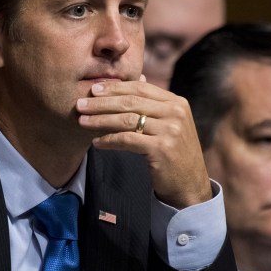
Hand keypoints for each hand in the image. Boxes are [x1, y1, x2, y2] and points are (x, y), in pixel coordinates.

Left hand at [76, 75, 211, 207]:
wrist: (190, 184)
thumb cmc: (173, 153)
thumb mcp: (167, 124)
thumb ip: (151, 106)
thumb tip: (124, 85)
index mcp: (176, 102)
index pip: (140, 88)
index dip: (114, 87)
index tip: (93, 89)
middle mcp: (175, 112)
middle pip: (131, 102)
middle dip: (102, 103)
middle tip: (80, 105)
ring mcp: (170, 130)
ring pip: (127, 120)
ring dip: (100, 120)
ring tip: (82, 122)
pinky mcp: (162, 148)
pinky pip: (127, 140)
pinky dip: (109, 140)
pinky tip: (96, 142)